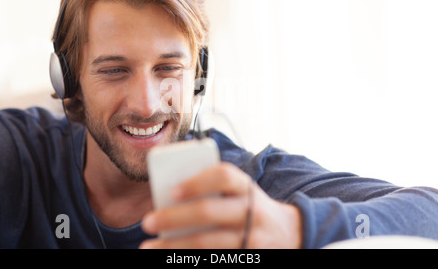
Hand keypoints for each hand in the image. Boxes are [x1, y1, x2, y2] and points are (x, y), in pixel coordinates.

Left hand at [139, 163, 302, 248]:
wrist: (290, 234)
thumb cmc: (250, 207)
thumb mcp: (241, 192)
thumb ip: (214, 190)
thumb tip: (169, 200)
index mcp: (247, 188)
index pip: (224, 176)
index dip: (197, 182)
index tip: (172, 190)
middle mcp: (252, 212)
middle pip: (209, 212)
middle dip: (174, 217)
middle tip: (147, 222)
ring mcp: (252, 239)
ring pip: (207, 243)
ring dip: (174, 247)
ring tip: (149, 248)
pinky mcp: (248, 259)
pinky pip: (215, 260)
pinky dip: (189, 260)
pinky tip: (172, 259)